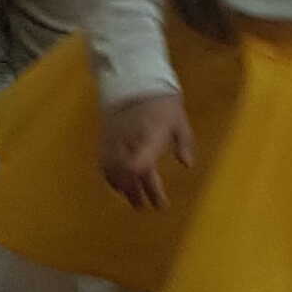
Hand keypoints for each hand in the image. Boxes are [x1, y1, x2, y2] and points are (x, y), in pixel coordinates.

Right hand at [98, 93, 192, 209]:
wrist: (134, 84)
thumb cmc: (161, 103)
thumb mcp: (179, 120)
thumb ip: (183, 142)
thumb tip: (187, 165)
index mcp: (149, 134)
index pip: (141, 158)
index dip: (144, 178)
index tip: (153, 195)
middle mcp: (128, 140)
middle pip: (129, 172)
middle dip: (139, 193)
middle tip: (149, 207)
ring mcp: (114, 142)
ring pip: (115, 172)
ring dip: (126, 189)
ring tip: (136, 202)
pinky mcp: (104, 141)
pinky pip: (105, 165)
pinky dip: (112, 179)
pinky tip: (120, 187)